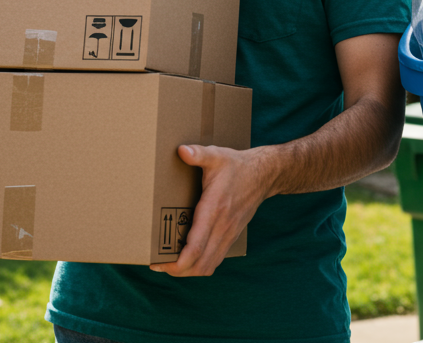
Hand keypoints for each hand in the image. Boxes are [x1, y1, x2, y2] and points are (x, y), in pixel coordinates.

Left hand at [150, 144, 273, 276]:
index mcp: (214, 210)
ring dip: (189, 271)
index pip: (196, 247)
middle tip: (158, 264)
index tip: (159, 263)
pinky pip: (215, 260)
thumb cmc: (237, 166)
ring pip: (208, 266)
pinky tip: (188, 258)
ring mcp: (228, 234)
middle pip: (200, 264)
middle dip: (177, 270)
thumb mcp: (218, 156)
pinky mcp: (231, 236)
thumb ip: (199, 154)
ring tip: (170, 264)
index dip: (177, 261)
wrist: (264, 175)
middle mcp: (222, 227)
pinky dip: (200, 265)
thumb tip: (182, 151)